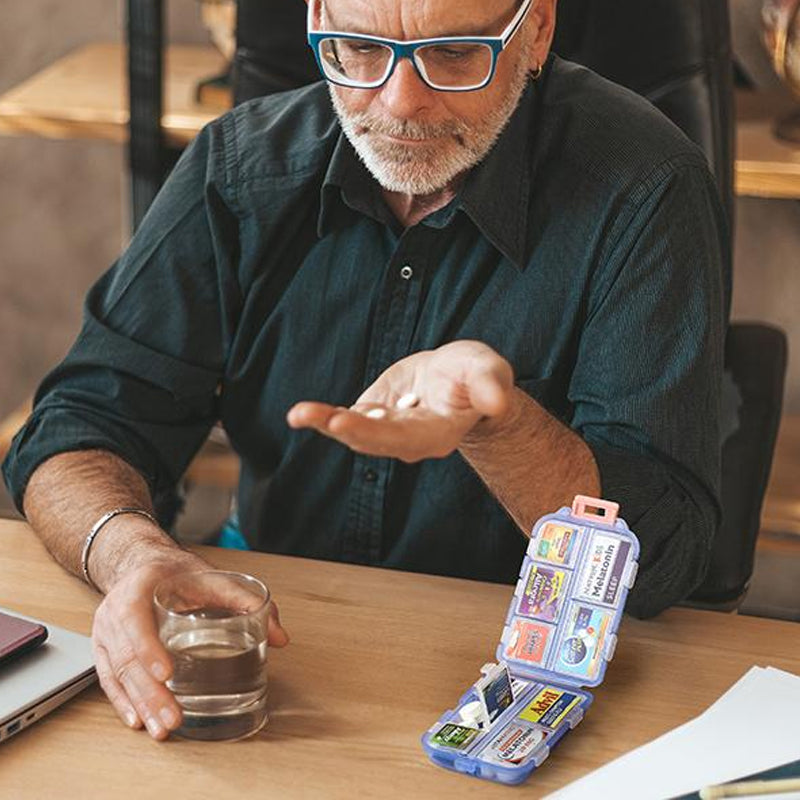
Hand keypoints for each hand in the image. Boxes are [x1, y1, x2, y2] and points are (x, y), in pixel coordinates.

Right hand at [91, 555, 288, 739]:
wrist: (143, 566)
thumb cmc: (176, 573)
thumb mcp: (211, 577)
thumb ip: (245, 601)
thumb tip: (280, 636)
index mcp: (139, 587)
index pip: (136, 619)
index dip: (149, 648)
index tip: (168, 673)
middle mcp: (115, 610)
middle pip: (127, 656)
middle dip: (151, 692)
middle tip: (174, 716)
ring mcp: (106, 632)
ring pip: (118, 673)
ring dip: (140, 704)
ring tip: (161, 728)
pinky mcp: (106, 650)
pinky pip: (110, 680)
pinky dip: (123, 702)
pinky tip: (138, 721)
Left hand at [287, 340, 513, 461]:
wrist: (459, 378)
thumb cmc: (477, 375)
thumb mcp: (489, 370)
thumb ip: (491, 385)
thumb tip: (498, 401)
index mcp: (438, 433)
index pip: (404, 437)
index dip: (374, 431)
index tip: (345, 420)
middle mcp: (409, 440)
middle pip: (372, 439)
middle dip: (342, 427)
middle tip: (311, 416)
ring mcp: (387, 430)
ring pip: (353, 431)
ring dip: (324, 423)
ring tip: (298, 414)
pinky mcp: (372, 416)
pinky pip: (346, 419)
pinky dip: (324, 416)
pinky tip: (302, 413)